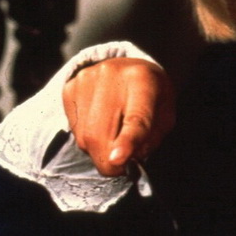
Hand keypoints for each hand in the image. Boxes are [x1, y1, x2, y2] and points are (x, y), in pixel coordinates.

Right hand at [62, 57, 174, 175]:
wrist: (130, 67)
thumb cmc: (152, 96)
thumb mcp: (165, 115)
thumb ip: (151, 139)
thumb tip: (125, 160)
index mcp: (143, 80)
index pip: (135, 116)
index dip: (126, 141)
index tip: (117, 160)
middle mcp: (111, 75)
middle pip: (100, 133)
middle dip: (108, 161)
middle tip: (120, 167)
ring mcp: (86, 80)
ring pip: (84, 136)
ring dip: (98, 150)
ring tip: (114, 135)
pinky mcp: (70, 87)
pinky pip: (74, 129)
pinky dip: (88, 137)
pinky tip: (101, 123)